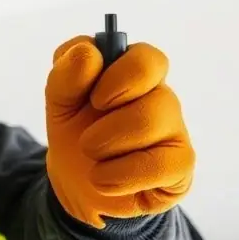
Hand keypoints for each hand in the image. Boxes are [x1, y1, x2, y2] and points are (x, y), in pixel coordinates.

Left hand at [45, 36, 194, 227]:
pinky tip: (104, 179)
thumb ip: (66, 73)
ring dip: (108, 145)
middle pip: (156, 95)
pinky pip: (162, 165)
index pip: (148, 58)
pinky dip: (121, 175)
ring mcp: (174, 130)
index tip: (95, 99)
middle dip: (110, 120)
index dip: (121, 76)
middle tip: (88, 138)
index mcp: (133, 72)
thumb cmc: (75, 134)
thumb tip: (89, 52)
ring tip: (92, 158)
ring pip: (152, 123)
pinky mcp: (179, 165)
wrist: (76, 187)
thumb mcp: (59, 103)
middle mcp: (160, 96)